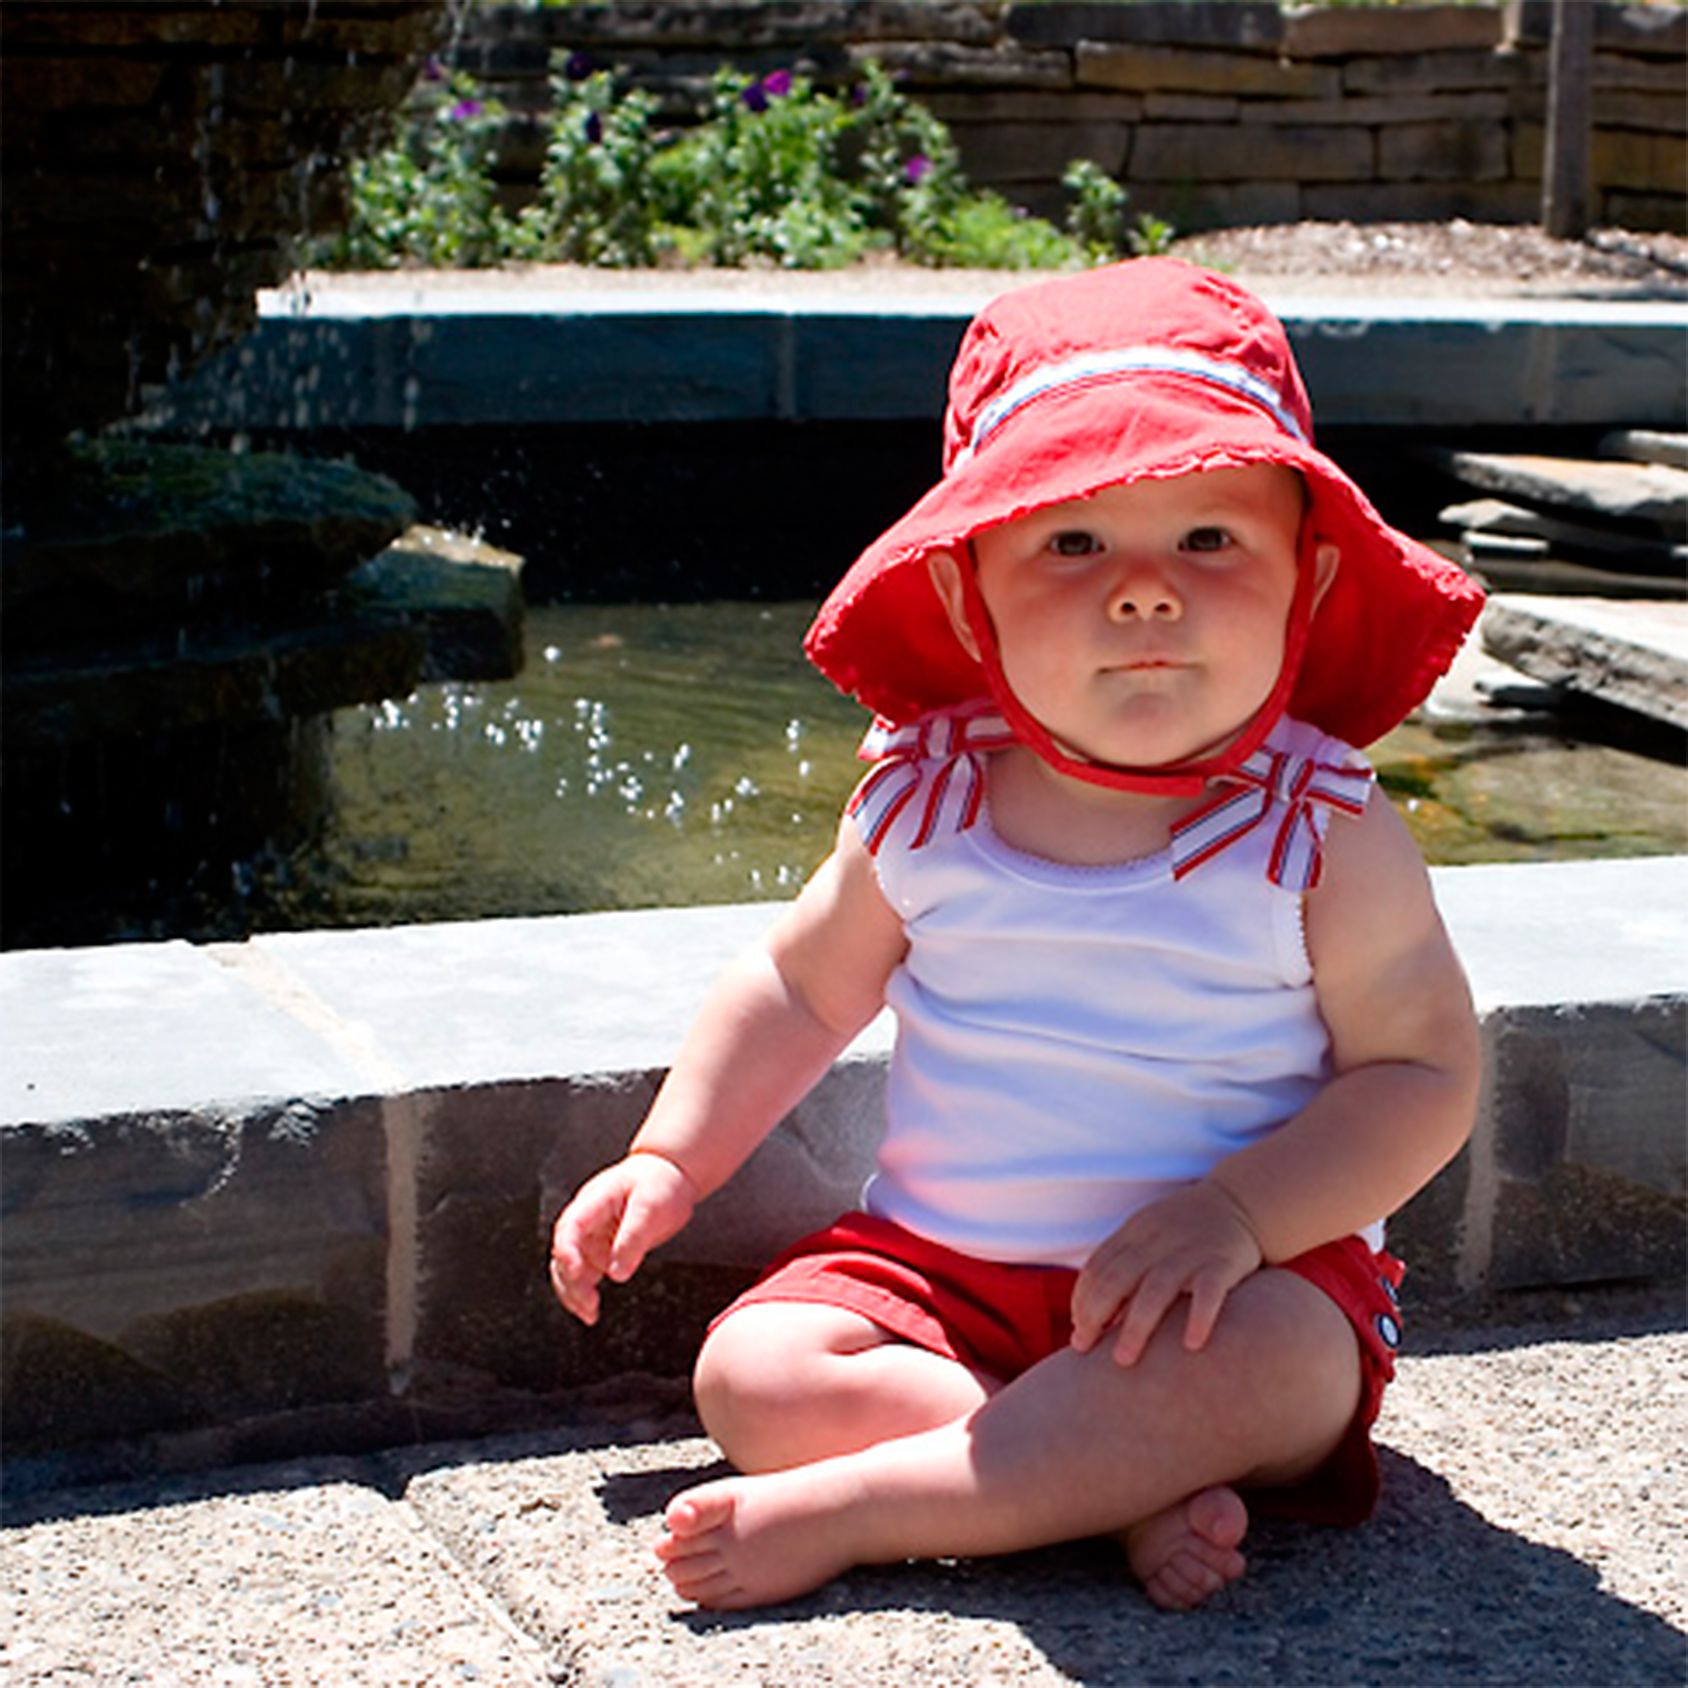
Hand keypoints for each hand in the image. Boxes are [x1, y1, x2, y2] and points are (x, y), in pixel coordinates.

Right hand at [549, 1151, 697, 1324]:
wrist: (670, 1174)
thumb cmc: (659, 1182)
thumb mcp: (651, 1207)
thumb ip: (634, 1239)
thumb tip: (617, 1273)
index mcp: (594, 1201)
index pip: (569, 1227)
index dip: (567, 1252)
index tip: (576, 1274)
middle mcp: (586, 1219)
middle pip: (564, 1253)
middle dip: (570, 1281)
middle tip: (588, 1304)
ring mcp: (591, 1235)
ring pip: (569, 1268)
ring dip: (574, 1291)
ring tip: (589, 1313)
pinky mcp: (601, 1249)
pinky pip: (584, 1273)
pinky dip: (584, 1291)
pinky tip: (591, 1309)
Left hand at [1069, 1181, 1263, 1366]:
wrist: (1239, 1202)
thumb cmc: (1184, 1231)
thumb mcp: (1147, 1238)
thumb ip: (1122, 1271)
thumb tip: (1093, 1320)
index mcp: (1135, 1232)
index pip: (1097, 1267)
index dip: (1082, 1301)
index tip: (1077, 1335)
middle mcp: (1158, 1240)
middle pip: (1119, 1278)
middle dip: (1096, 1314)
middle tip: (1084, 1349)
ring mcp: (1191, 1251)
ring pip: (1157, 1288)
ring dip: (1137, 1325)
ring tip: (1124, 1360)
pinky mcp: (1224, 1262)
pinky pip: (1211, 1290)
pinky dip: (1200, 1315)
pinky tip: (1191, 1344)